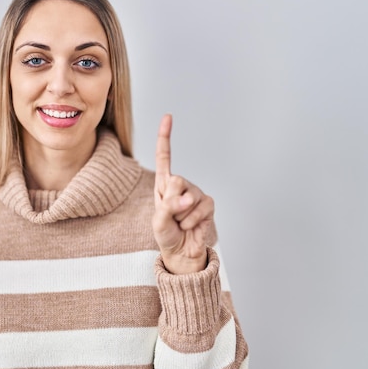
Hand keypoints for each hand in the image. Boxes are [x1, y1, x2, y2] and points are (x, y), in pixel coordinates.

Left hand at [152, 114, 214, 273]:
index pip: (164, 156)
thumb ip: (168, 206)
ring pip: (187, 198)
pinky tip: (191, 226)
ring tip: (181, 223)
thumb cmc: (167, 234)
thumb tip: (186, 198)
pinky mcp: (208, 204)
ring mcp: (196, 193)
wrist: (181, 252)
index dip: (165, 136)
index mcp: (164, 184)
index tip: (168, 116)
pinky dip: (193, 221)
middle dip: (171, 203)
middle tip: (172, 217)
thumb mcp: (159, 220)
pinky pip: (200, 208)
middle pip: (175, 181)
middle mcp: (180, 184)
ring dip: (182, 216)